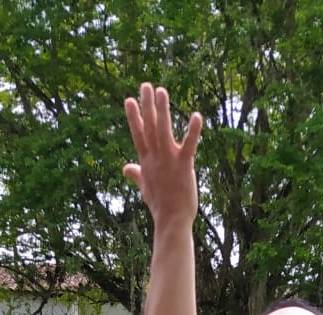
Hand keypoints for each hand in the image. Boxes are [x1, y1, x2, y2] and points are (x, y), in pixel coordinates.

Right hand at [123, 83, 202, 224]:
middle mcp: (155, 158)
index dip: (134, 117)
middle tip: (146, 85)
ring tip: (162, 91)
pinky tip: (197, 115)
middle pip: (150, 127)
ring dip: (163, 110)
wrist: (171, 221)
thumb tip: (125, 168)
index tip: (129, 99)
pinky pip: (189, 145)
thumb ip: (136, 174)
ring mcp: (169, 161)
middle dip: (147, 105)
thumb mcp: (145, 187)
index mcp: (146, 162)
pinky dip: (193, 130)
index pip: (138, 135)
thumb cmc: (160, 206)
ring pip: (164, 130)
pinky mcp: (184, 166)